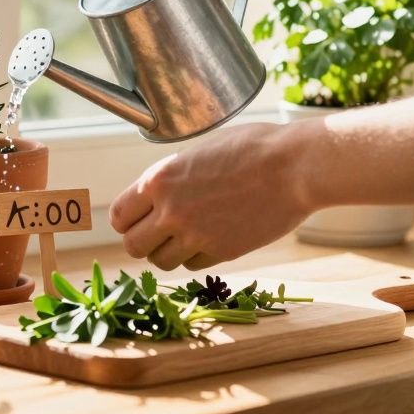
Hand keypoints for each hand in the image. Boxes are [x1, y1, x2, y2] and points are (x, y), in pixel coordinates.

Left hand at [109, 123, 315, 270]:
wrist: (294, 166)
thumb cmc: (251, 148)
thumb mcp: (199, 151)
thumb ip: (172, 177)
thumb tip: (158, 193)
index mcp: (158, 180)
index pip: (119, 216)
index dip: (127, 220)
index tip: (136, 220)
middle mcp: (170, 210)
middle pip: (132, 246)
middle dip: (142, 241)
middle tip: (157, 233)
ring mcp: (196, 235)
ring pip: (161, 261)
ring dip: (168, 252)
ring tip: (185, 237)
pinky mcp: (221, 252)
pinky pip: (193, 266)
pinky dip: (197, 257)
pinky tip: (210, 238)